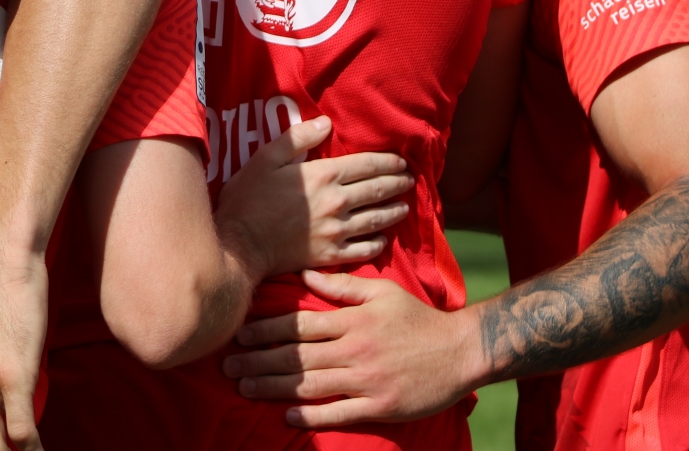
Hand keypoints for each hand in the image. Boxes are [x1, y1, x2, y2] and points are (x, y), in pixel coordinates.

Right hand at [217, 118, 412, 274]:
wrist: (241, 245)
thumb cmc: (249, 198)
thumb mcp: (265, 158)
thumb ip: (297, 139)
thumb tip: (326, 123)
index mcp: (323, 175)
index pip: (366, 165)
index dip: (388, 162)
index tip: (402, 162)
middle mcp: (337, 202)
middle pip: (377, 190)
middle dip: (397, 183)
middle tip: (410, 180)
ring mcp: (337, 231)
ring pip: (377, 220)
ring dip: (394, 211)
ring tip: (404, 206)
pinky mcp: (332, 255)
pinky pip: (364, 249)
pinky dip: (378, 242)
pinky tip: (383, 238)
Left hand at [221, 269, 483, 426]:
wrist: (461, 351)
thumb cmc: (419, 318)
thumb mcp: (381, 292)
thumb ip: (342, 287)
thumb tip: (306, 273)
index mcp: (353, 321)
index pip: (299, 326)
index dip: (265, 330)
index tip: (237, 334)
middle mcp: (355, 350)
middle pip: (297, 357)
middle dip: (258, 361)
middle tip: (226, 367)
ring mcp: (367, 381)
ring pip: (311, 385)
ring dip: (274, 388)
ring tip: (244, 388)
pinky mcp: (380, 406)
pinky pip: (339, 413)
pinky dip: (311, 416)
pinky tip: (286, 415)